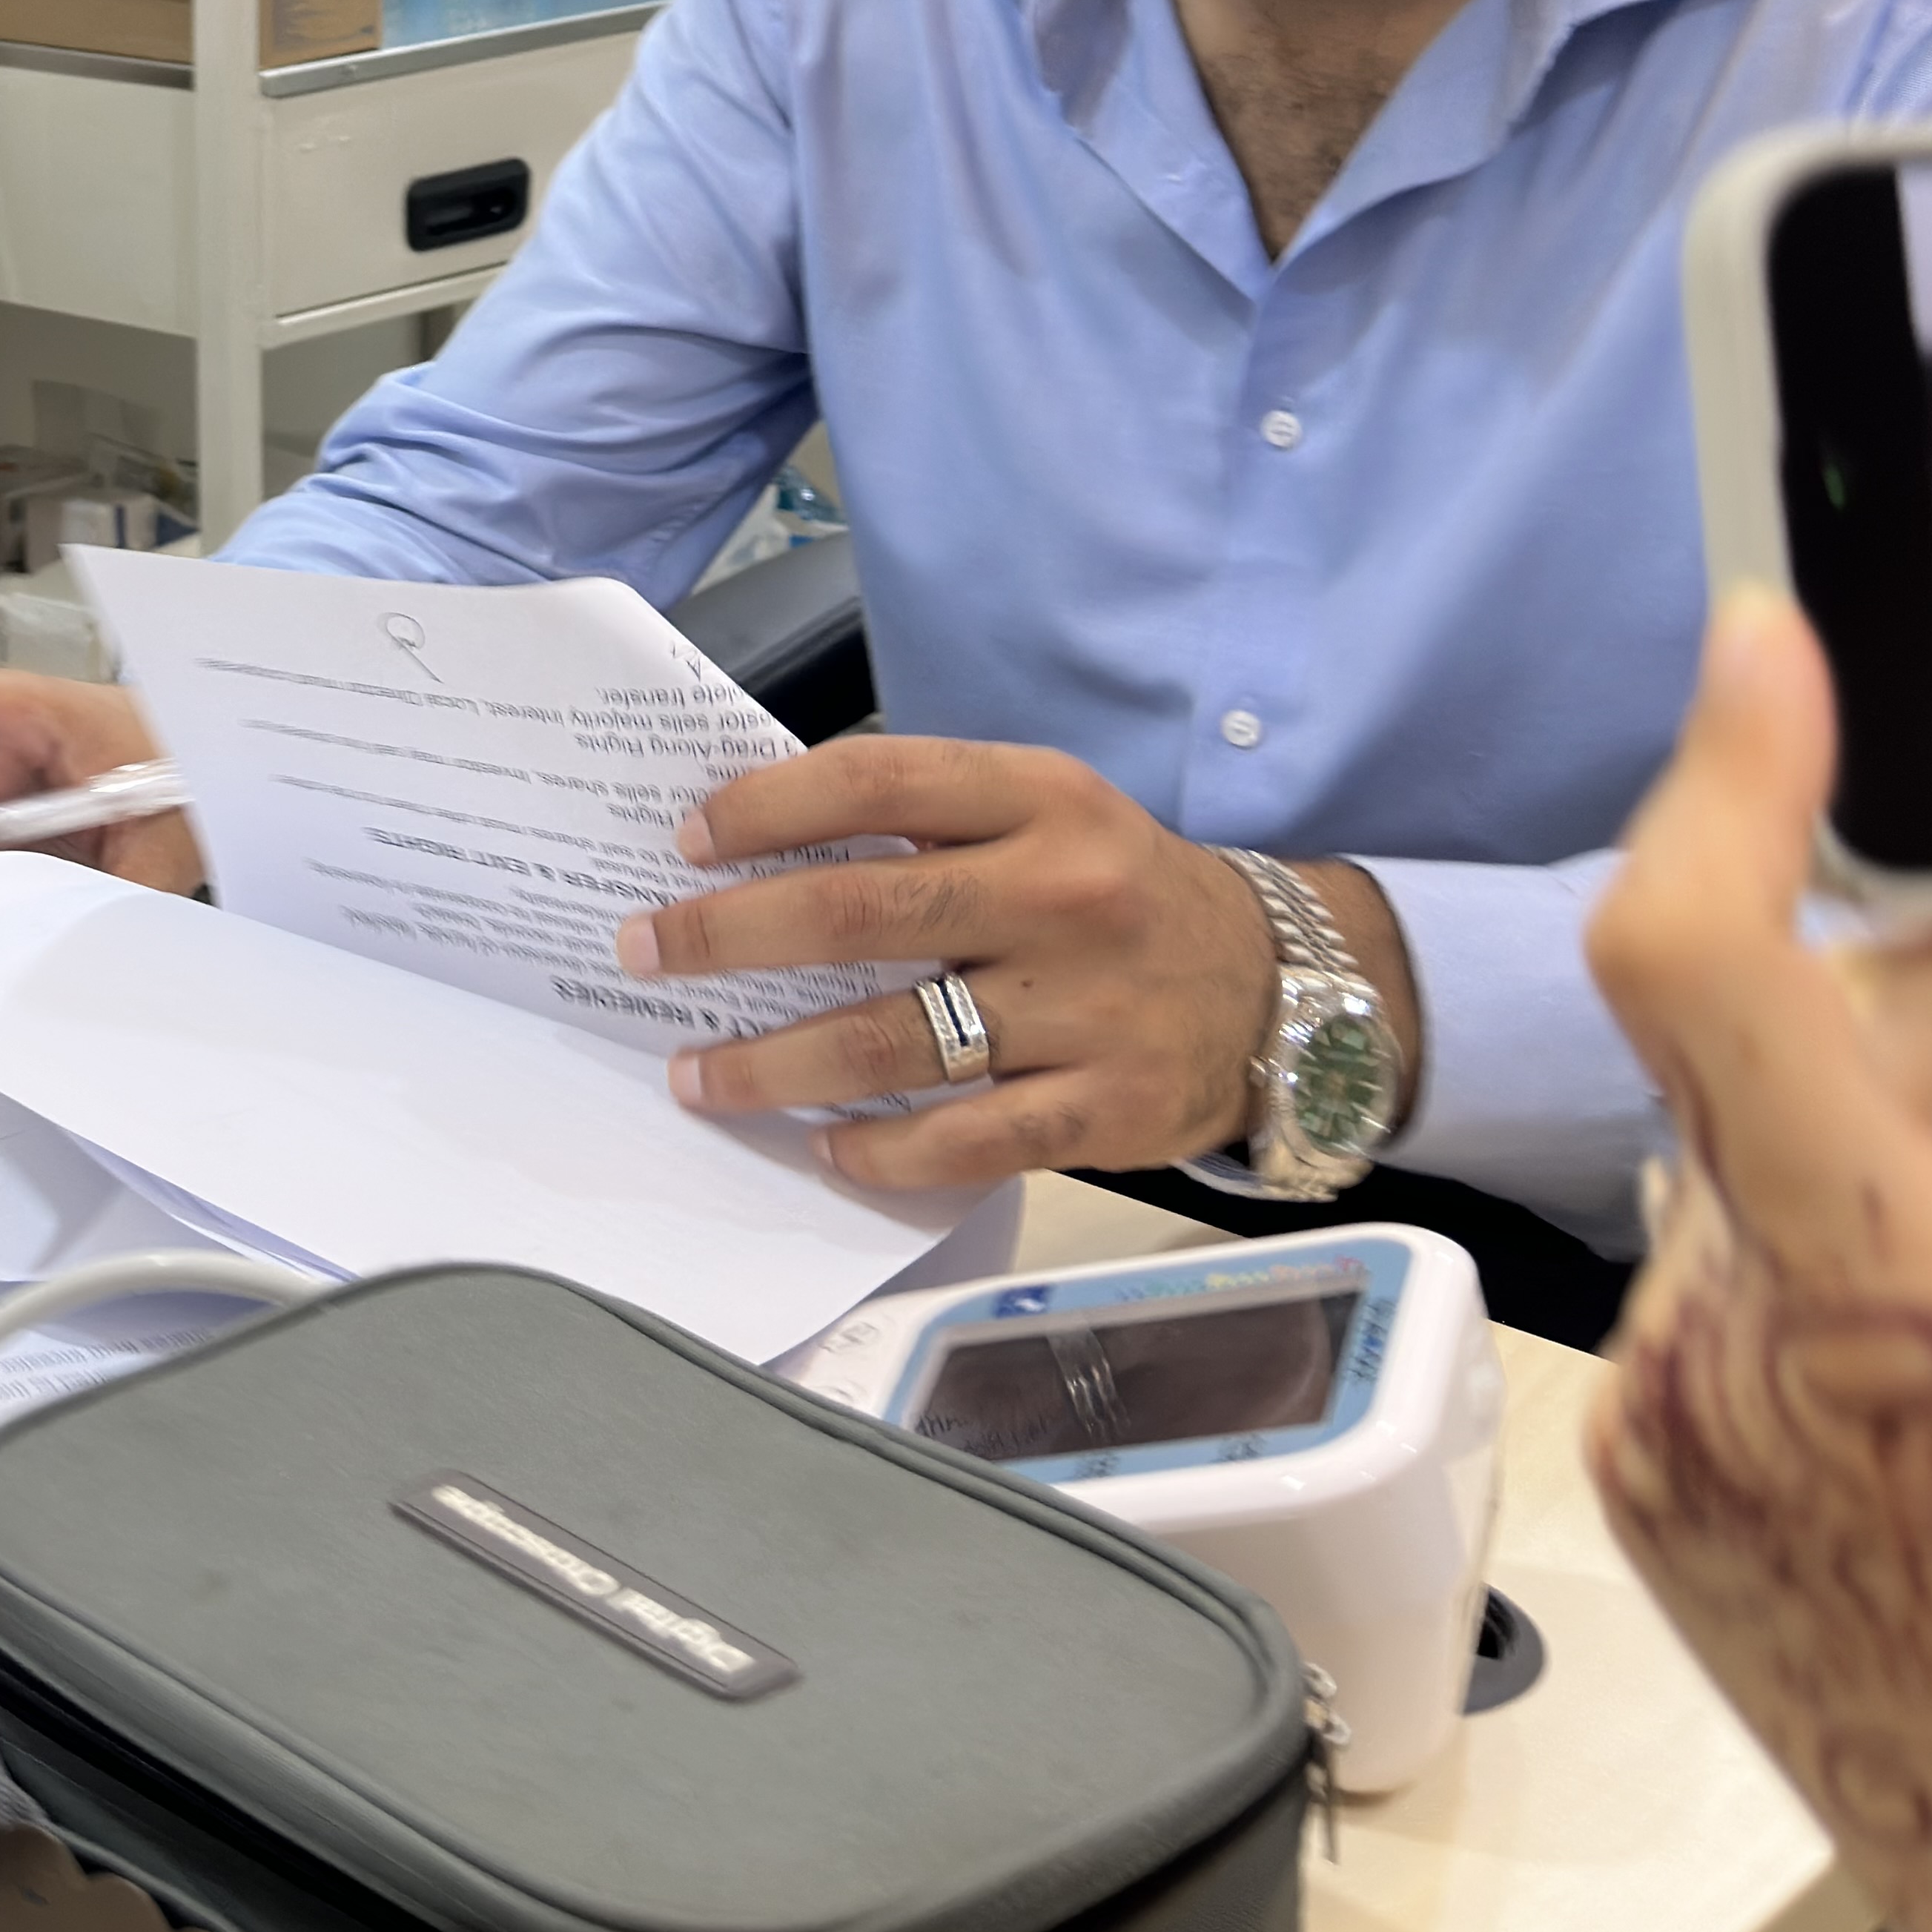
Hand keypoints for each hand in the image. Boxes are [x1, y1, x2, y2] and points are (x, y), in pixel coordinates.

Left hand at [634, 737, 1407, 1191]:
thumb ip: (928, 822)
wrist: (1285, 990)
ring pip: (893, 1041)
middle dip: (728, 935)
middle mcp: (1063, 895)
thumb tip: (758, 852)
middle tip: (646, 953)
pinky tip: (825, 1145)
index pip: (877, 781)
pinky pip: (965, 1140)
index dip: (766, 809)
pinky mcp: (1108, 1108)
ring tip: (698, 1073)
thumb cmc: (1121, 896)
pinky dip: (880, 1150)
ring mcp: (1087, 1008)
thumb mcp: (1047, 817)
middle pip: (861, 911)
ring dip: (774, 1064)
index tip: (687, 841)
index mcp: (1042, 799)